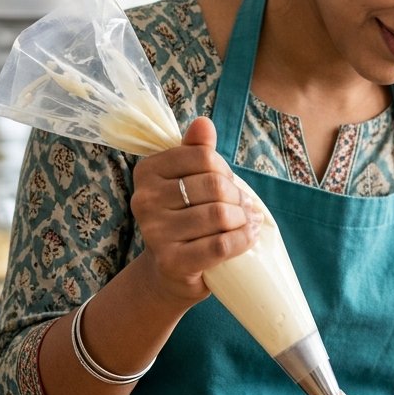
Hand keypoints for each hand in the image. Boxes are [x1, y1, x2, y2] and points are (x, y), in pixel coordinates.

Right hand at [130, 117, 261, 308]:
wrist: (169, 272)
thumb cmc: (184, 219)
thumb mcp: (188, 181)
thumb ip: (196, 151)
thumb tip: (203, 122)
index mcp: (147, 172)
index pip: (204, 157)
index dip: (225, 170)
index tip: (228, 184)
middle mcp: (144, 200)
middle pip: (215, 186)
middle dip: (238, 197)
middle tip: (244, 208)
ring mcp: (155, 232)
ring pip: (220, 215)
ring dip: (243, 219)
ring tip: (247, 222)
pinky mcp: (172, 261)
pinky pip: (221, 244)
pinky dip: (243, 239)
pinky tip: (248, 237)